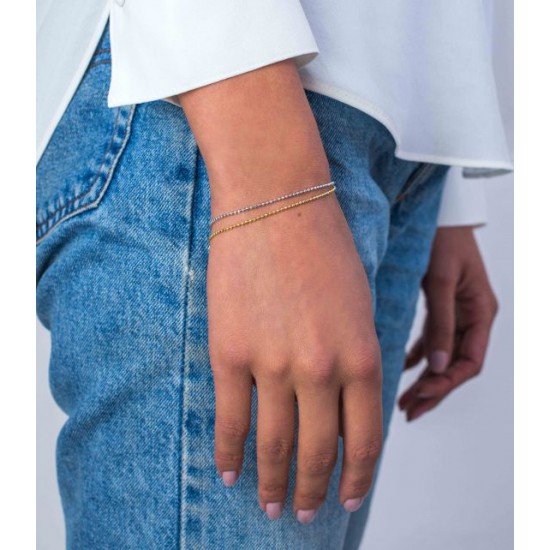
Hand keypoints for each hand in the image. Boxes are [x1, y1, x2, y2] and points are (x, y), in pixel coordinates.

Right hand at [207, 191, 381, 521]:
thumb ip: (356, 361)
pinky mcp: (230, 352)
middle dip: (313, 491)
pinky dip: (230, 454)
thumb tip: (344, 409)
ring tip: (271, 506)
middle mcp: (321, 370)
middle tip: (305, 514)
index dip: (356, 477)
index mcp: (362, 357)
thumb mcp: (360, 306)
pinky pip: (229, 420)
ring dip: (273, 483)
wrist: (276, 201)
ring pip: (274, 445)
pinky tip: (231, 475)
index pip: (365, 440)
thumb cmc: (323, 246)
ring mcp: (272, 364)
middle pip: (318, 452)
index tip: (346, 497)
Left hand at [398, 227, 497, 420]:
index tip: (419, 397)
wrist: (439, 212)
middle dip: (433, 390)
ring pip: (443, 355)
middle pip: (455, 365)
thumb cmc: (443, 239)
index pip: (469, 362)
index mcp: (481, 312)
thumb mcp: (442, 281)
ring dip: (426, 378)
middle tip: (407, 410)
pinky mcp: (443, 306)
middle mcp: (473, 316)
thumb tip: (435, 367)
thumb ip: (440, 323)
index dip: (445, 384)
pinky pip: (435, 339)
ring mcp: (459, 312)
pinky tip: (405, 367)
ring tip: (404, 400)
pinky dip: (420, 356)